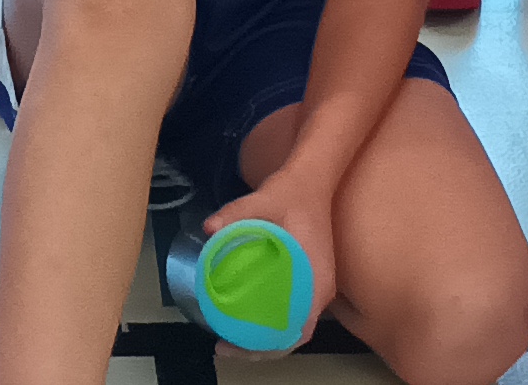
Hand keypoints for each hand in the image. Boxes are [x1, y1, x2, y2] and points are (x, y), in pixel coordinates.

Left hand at [203, 166, 339, 349]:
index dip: (271, 346)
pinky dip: (269, 323)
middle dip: (261, 349)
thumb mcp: (263, 199)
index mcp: (316, 279)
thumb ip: (236, 213)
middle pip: (294, 335)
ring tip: (229, 338)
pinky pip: (290, 312)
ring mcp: (314, 286)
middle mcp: (319, 289)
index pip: (299, 329)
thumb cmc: (293, 192)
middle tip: (223, 346)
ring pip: (292, 326)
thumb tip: (208, 228)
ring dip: (265, 339)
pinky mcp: (307, 280)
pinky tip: (244, 317)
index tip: (239, 345)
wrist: (312, 178)